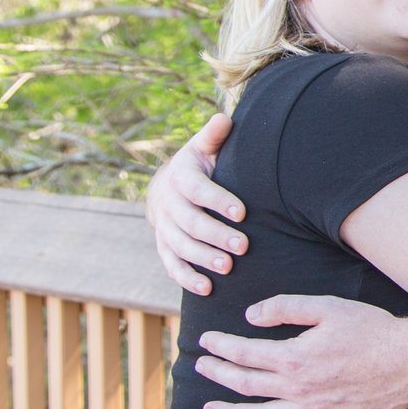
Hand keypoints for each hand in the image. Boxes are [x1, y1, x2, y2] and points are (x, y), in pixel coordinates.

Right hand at [147, 113, 244, 296]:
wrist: (170, 186)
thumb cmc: (200, 165)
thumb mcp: (205, 147)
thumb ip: (214, 136)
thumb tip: (223, 120)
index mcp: (180, 176)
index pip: (198, 189)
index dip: (218, 200)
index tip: (242, 212)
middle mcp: (168, 204)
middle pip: (190, 222)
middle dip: (216, 235)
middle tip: (243, 246)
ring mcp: (164, 228)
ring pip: (181, 246)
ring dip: (203, 258)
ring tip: (228, 268)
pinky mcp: (164, 247)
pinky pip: (172, 265)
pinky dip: (187, 278)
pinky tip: (207, 288)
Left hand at [196, 294, 407, 408]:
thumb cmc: (372, 330)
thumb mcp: (328, 306)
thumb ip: (286, 307)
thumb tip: (251, 315)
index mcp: (294, 356)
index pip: (245, 353)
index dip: (221, 346)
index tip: (206, 341)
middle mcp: (297, 388)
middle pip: (245, 384)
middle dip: (218, 374)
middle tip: (200, 368)